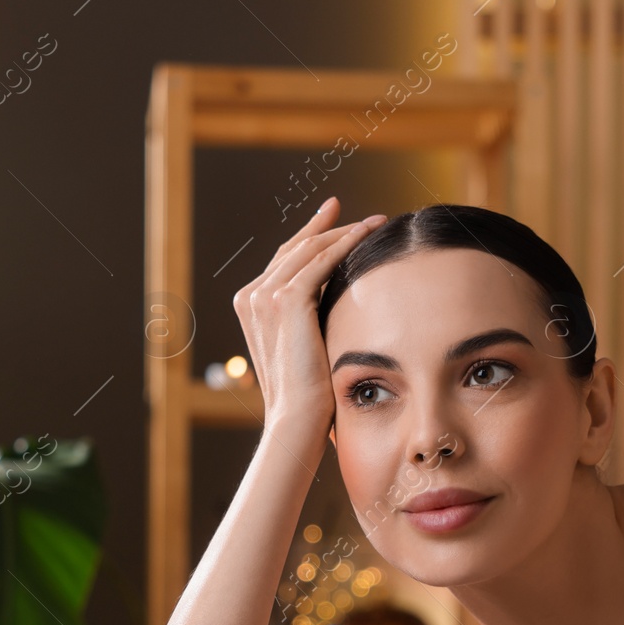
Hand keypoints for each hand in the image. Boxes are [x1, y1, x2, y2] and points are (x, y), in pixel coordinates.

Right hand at [231, 198, 386, 438]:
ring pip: (310, 249)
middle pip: (294, 248)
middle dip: (323, 225)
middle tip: (344, 207)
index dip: (309, 238)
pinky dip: (346, 243)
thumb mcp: (304, 345)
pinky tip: (367, 235)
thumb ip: (309, 318)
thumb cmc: (307, 393)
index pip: (283, 262)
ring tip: (373, 222)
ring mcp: (265, 295)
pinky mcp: (286, 299)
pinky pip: (322, 260)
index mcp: (250, 305)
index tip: (331, 219)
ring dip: (344, 232)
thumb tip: (337, 298)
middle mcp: (251, 295)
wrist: (297, 417)